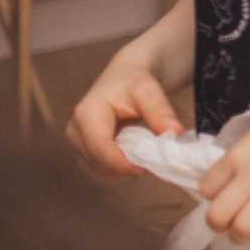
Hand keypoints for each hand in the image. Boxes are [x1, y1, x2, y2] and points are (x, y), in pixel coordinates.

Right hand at [67, 51, 180, 174]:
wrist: (123, 77)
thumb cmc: (134, 82)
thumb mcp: (149, 90)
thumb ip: (160, 110)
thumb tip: (174, 131)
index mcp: (87, 115)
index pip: (101, 150)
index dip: (124, 164)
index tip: (148, 166)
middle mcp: (75, 131)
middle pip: (98, 164)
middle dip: (124, 168)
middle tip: (149, 160)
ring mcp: (76, 142)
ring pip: (96, 171)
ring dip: (121, 172)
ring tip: (141, 157)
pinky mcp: (81, 150)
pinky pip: (97, 171)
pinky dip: (116, 171)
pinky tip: (131, 159)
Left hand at [196, 95, 249, 247]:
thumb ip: (241, 156)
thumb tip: (229, 178)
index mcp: (238, 155)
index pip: (206, 189)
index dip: (213, 197)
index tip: (224, 198)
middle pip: (217, 216)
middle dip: (219, 225)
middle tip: (228, 224)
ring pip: (241, 229)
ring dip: (240, 236)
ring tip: (247, 234)